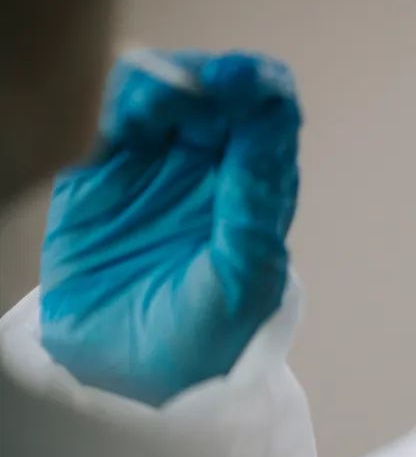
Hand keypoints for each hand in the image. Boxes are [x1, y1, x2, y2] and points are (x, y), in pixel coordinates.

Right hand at [39, 50, 301, 405]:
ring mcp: (158, 165)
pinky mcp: (102, 171)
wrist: (124, 379)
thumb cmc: (202, 338)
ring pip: (168, 92)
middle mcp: (213, 167)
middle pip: (222, 91)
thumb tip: (270, 123)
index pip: (272, 114)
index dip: (261, 86)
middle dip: (213, 78)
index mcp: (259, 189)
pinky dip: (122, 102)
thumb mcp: (244, 279)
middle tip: (198, 88)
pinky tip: (128, 125)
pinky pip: (114, 115)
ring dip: (167, 84)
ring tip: (152, 113)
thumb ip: (257, 203)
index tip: (241, 83)